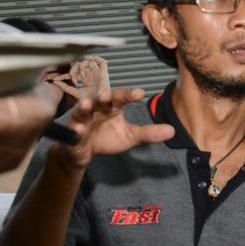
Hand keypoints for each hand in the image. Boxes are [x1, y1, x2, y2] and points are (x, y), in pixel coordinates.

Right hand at [55, 88, 174, 168]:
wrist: (85, 152)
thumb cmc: (107, 138)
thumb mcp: (131, 137)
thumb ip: (148, 133)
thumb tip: (173, 131)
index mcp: (112, 108)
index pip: (121, 98)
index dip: (129, 95)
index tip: (140, 93)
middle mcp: (96, 109)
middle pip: (100, 100)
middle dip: (103, 96)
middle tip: (107, 94)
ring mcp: (83, 120)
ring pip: (82, 111)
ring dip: (83, 106)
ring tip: (87, 103)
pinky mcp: (72, 132)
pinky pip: (72, 130)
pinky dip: (74, 130)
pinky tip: (77, 130)